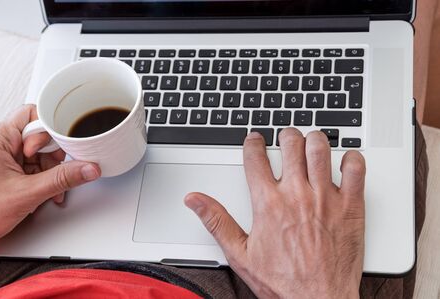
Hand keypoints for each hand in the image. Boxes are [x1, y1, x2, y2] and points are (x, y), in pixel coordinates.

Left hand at [0, 105, 100, 243]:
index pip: (33, 114)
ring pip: (43, 154)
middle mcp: (4, 145)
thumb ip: (61, 179)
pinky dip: (47, 180)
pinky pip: (38, 168)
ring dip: (53, 171)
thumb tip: (87, 168)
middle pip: (42, 135)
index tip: (63, 145)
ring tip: (49, 188)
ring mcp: (9, 159)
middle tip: (55, 169)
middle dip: (55, 155)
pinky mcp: (13, 172)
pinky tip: (47, 192)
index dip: (50, 129)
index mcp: (1, 139)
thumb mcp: (26, 193)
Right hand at [185, 129, 365, 298]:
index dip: (253, 142)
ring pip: (320, 148)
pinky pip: (356, 168)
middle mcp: (296, 194)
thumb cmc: (282, 282)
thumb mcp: (240, 254)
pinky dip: (351, 159)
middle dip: (286, 135)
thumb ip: (217, 221)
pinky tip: (345, 162)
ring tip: (311, 144)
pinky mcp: (350, 207)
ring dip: (314, 140)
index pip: (256, 157)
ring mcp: (325, 198)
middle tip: (285, 138)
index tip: (255, 139)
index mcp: (268, 203)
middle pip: (290, 143)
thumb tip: (195, 200)